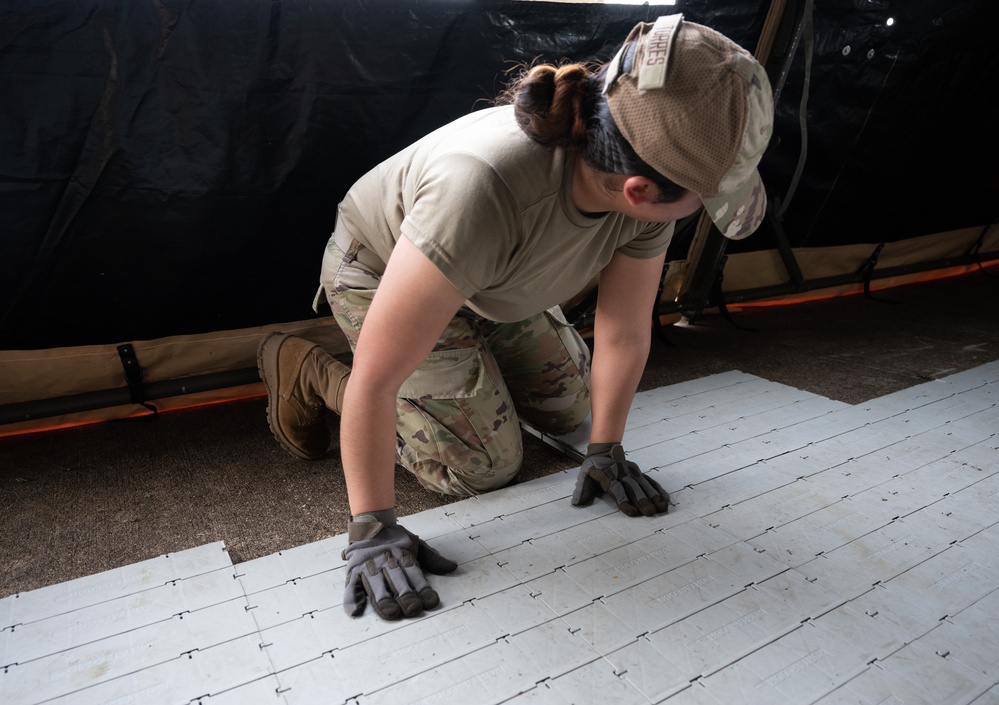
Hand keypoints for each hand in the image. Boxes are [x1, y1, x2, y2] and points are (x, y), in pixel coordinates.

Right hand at [342, 518, 456, 619]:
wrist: (370, 522)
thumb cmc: (395, 538)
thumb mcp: (416, 543)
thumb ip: (433, 557)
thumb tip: (453, 566)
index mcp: (403, 556)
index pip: (415, 574)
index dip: (423, 588)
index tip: (432, 601)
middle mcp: (386, 562)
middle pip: (397, 581)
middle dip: (405, 596)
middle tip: (413, 609)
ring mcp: (368, 567)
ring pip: (376, 585)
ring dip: (383, 600)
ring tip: (391, 613)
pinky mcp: (353, 571)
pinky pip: (350, 586)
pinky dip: (351, 599)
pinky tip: (356, 611)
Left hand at [571, 443, 669, 516]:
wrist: (603, 450)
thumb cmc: (593, 468)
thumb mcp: (584, 476)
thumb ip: (582, 490)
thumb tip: (576, 503)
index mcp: (608, 477)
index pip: (617, 491)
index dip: (624, 502)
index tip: (632, 512)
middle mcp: (622, 475)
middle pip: (633, 489)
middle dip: (643, 501)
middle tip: (651, 513)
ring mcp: (632, 473)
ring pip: (644, 485)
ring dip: (654, 496)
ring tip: (662, 507)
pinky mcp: (638, 472)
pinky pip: (650, 481)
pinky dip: (658, 489)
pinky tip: (665, 498)